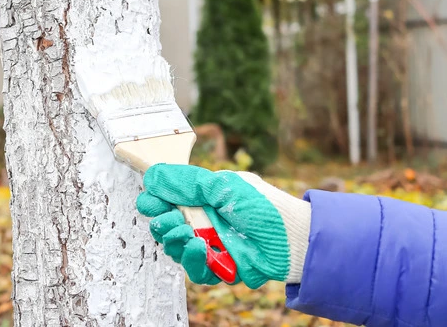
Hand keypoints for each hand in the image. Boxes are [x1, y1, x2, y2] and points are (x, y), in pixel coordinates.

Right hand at [136, 164, 310, 288]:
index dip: (154, 202)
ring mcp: (209, 245)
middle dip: (163, 224)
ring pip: (175, 249)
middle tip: (173, 220)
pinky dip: (192, 261)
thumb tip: (152, 174)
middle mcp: (202, 221)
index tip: (152, 203)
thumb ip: (186, 182)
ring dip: (175, 242)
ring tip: (187, 235)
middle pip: (165, 226)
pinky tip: (198, 249)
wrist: (294, 239)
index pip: (165, 200)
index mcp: (201, 197)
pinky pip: (195, 271)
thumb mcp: (222, 186)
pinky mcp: (219, 268)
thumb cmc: (264, 207)